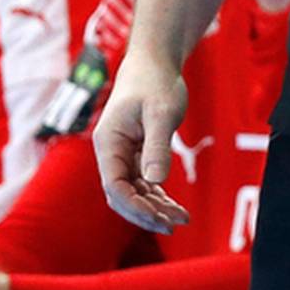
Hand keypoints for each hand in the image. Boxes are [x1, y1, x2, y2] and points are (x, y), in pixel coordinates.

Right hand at [94, 50, 191, 233]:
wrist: (155, 63)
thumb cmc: (156, 83)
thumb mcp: (161, 113)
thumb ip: (157, 146)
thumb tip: (155, 180)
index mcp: (108, 143)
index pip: (114, 185)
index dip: (134, 205)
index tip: (158, 217)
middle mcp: (111, 152)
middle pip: (121, 195)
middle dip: (145, 213)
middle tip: (173, 226)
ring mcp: (122, 154)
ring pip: (134, 192)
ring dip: (154, 208)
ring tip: (181, 220)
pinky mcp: (136, 153)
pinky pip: (144, 183)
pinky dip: (158, 196)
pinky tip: (176, 208)